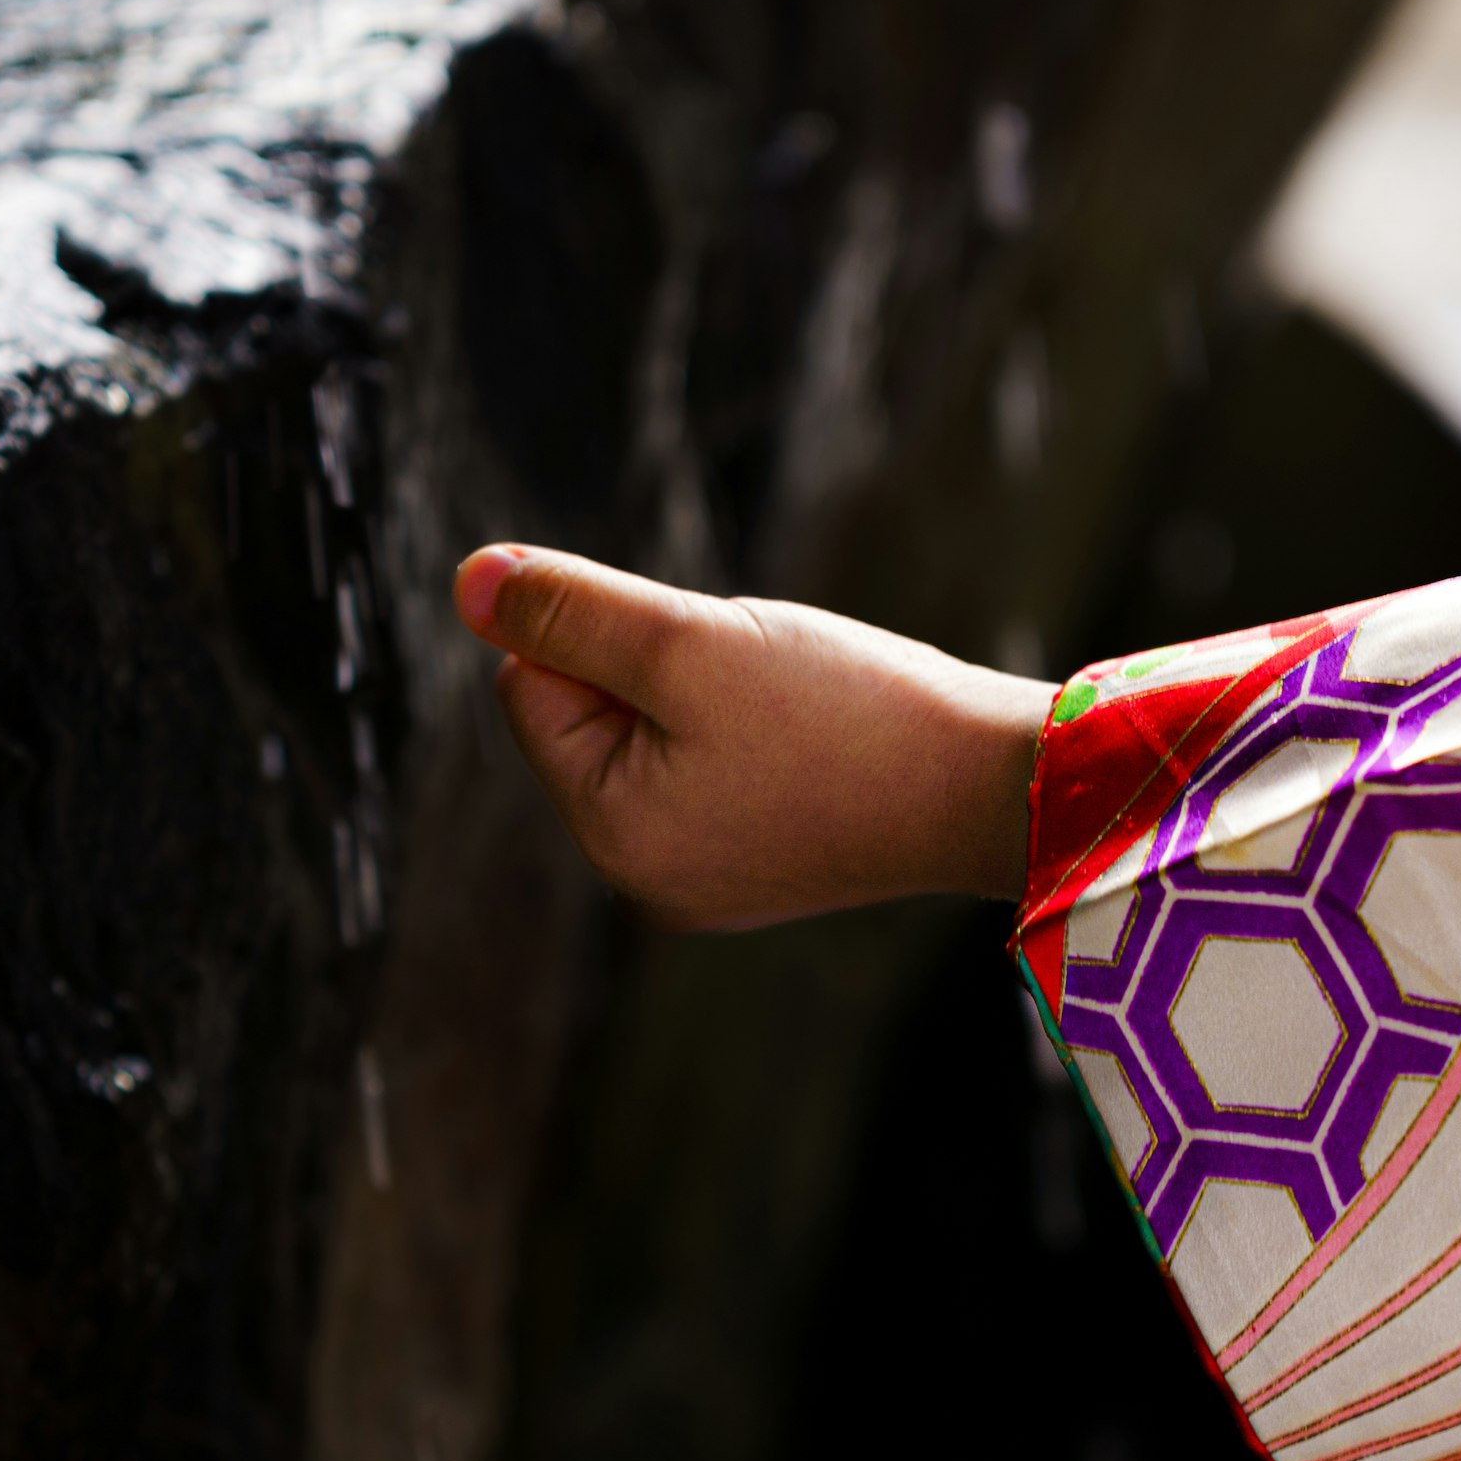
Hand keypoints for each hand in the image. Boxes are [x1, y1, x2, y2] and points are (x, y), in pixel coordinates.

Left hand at [453, 544, 1051, 930]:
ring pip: (661, 731)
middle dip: (662, 669)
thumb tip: (467, 581)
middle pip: (594, 714)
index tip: (703, 655)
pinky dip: (757, 727)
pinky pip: (719, 764)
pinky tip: (817, 739)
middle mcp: (646, 880)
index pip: (530, 688)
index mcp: (610, 837)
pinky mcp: (768, 862)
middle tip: (758, 682)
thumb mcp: (685, 641)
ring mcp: (710, 878)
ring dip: (712, 690)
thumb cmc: (845, 715)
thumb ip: (567, 610)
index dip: (605, 637)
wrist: (994, 783)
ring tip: (794, 710)